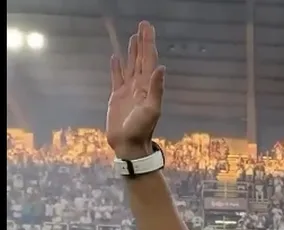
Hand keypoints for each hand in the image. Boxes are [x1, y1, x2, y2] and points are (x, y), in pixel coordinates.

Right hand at [106, 21, 165, 158]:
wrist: (128, 144)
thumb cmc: (141, 129)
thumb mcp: (151, 110)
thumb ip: (156, 89)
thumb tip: (161, 68)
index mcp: (148, 86)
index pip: (149, 60)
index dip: (149, 44)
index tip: (148, 28)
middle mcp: (140, 85)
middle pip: (141, 59)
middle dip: (142, 42)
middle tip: (143, 25)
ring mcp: (128, 90)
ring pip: (130, 65)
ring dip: (132, 51)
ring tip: (133, 37)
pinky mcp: (117, 96)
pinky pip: (117, 77)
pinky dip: (116, 67)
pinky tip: (115, 57)